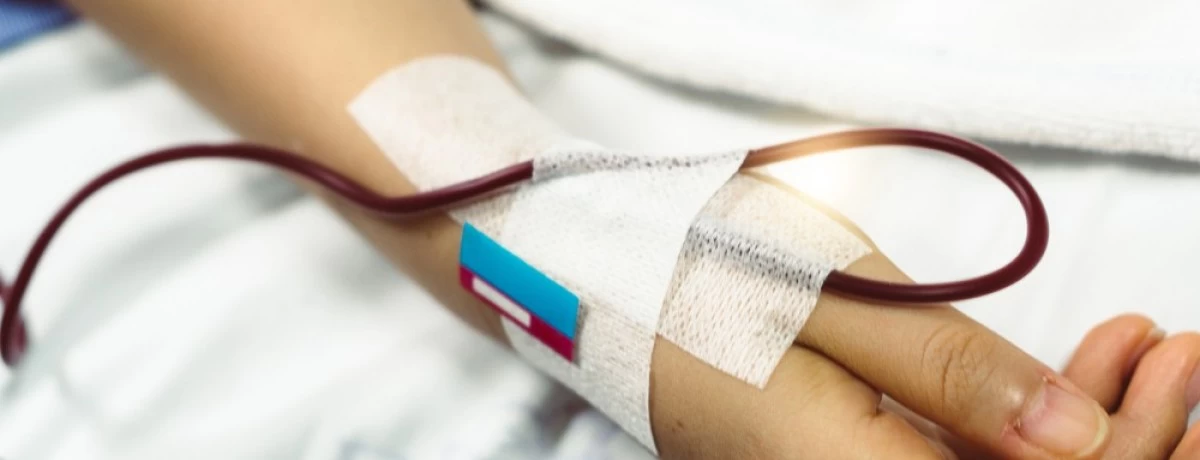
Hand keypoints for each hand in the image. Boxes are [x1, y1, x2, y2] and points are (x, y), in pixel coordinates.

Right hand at [650, 176, 1197, 458]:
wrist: (606, 277)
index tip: (1169, 369)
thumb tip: (1078, 440)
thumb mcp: (835, 296)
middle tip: (1172, 352)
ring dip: (1075, 429)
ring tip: (1130, 348)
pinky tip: (1058, 372)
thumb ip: (956, 372)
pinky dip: (1013, 422)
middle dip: (1122, 442)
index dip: (1126, 452)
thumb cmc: (703, 268)